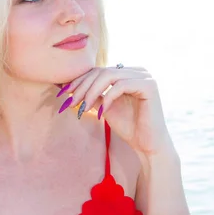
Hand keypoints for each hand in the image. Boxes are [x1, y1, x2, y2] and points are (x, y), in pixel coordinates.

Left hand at [57, 66, 173, 155]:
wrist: (147, 144)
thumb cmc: (128, 126)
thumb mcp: (104, 106)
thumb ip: (92, 95)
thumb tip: (66, 86)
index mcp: (127, 72)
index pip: (98, 71)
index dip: (79, 81)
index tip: (64, 93)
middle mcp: (137, 70)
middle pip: (101, 71)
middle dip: (83, 87)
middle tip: (70, 102)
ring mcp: (144, 76)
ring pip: (109, 75)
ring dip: (92, 91)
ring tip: (83, 107)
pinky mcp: (149, 85)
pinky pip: (121, 85)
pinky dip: (108, 97)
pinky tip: (102, 111)